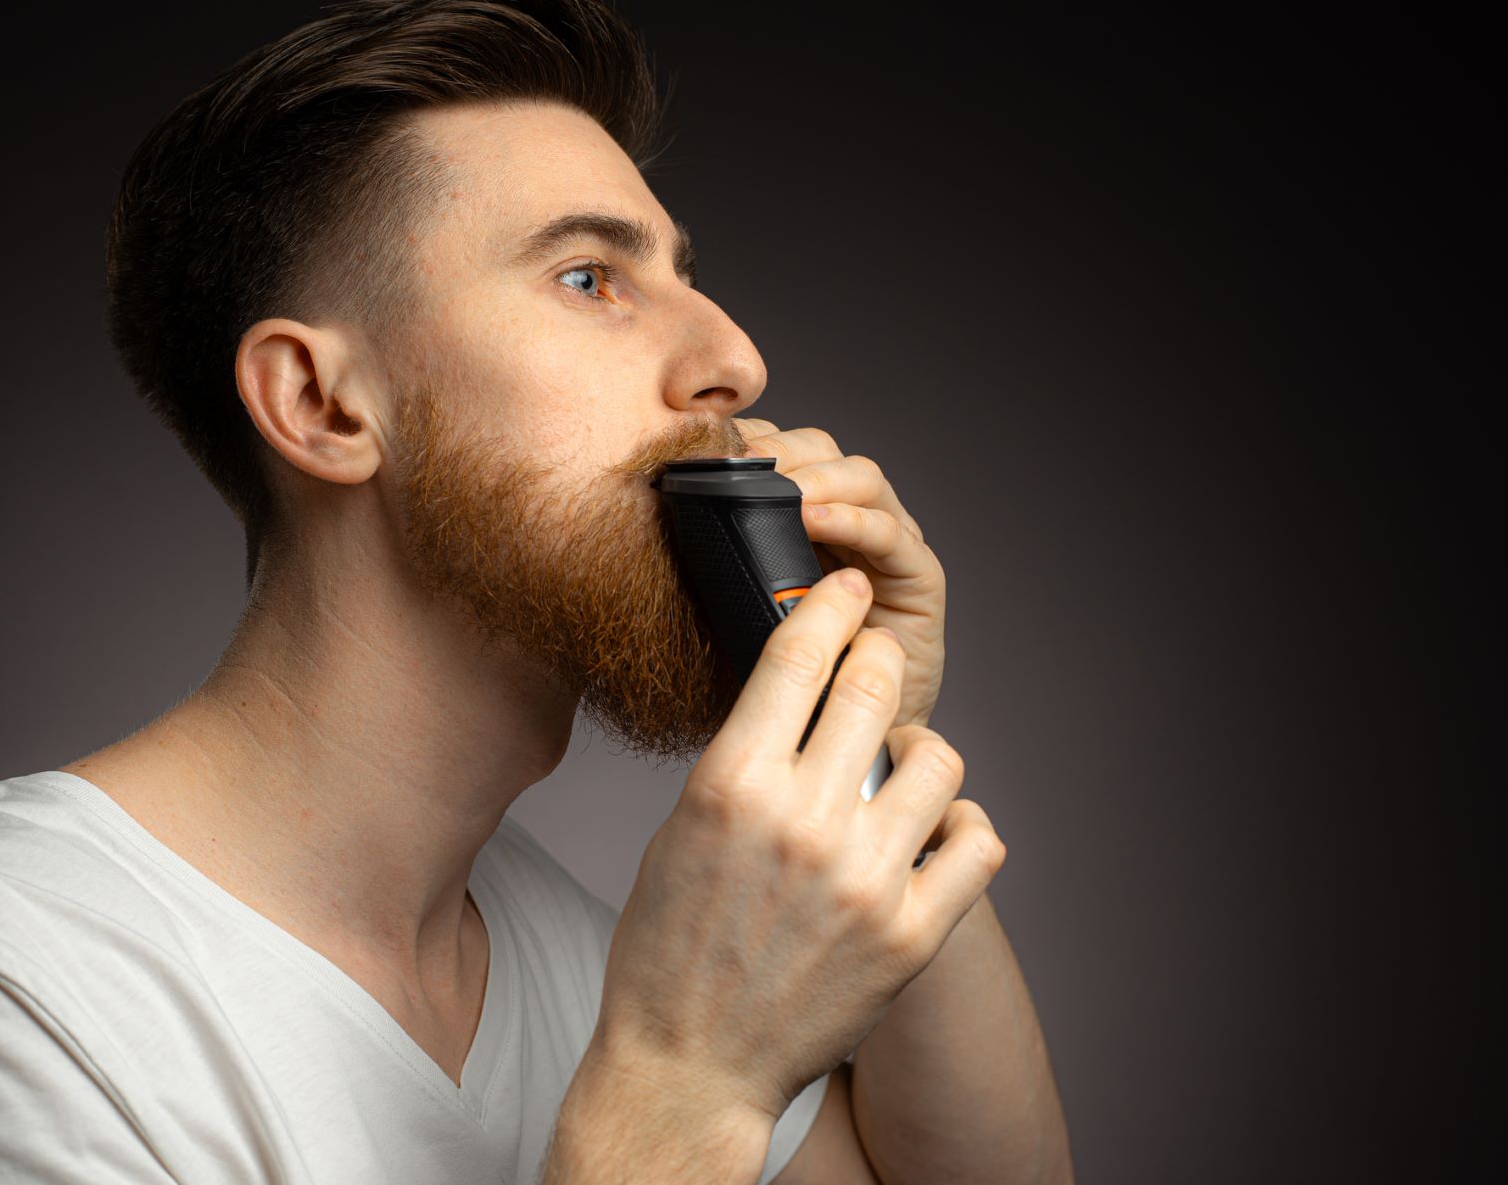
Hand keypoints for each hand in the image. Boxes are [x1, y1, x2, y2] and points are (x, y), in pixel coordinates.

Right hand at [589, 569, 1004, 1123]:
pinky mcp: (911, 933)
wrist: (690, 1061)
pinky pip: (979, 841)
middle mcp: (803, 821)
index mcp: (731, 784)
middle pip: (874, 683)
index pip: (799, 651)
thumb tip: (799, 694)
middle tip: (872, 667)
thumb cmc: (670, 946)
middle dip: (876, 658)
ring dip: (919, 753)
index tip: (844, 586)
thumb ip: (744, 758)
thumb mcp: (682, 826)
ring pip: (939, 757)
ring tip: (896, 775)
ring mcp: (865, 878)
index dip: (829, 602)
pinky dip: (960, 828)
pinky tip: (932, 836)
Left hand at [732, 417, 945, 728]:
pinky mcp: (919, 578)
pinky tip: (816, 518)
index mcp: (805, 519)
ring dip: (816, 476)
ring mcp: (889, 545)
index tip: (707, 447)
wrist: (853, 741)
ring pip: (861, 477)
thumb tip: (664, 526)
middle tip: (740, 464)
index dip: (751, 439)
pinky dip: (853, 519)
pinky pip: (891, 534)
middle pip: (823, 450)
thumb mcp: (741, 611)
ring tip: (780, 489)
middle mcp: (851, 520)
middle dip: (781, 449)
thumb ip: (720, 566)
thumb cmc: (795, 680)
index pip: (782, 451)